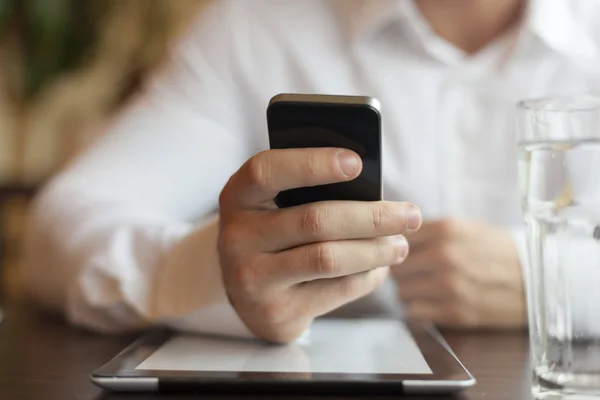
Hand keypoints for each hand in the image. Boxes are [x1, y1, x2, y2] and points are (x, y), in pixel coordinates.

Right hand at [218, 148, 421, 342]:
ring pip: (328, 258)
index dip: (312, 164)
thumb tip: (374, 193)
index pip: (268, 170)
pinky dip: (366, 277)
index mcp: (238, 196)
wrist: (248, 291)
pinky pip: (335, 290)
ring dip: (375, 250)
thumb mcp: (275, 204)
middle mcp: (237, 237)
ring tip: (401, 244)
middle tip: (411, 215)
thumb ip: (308, 191)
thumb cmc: (274, 231)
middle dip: (372, 216)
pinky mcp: (275, 311)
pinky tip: (379, 266)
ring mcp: (252, 278)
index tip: (357, 162)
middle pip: (314, 220)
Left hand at [392, 218, 525, 328]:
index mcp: (446, 229)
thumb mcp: (465, 227)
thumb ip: (429, 232)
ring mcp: (448, 285)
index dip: (396, 247)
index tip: (400, 253)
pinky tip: (431, 303)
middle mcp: (444, 255)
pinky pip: (414, 312)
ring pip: (401, 291)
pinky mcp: (454, 312)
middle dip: (401, 271)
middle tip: (413, 273)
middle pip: (396, 266)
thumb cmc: (497, 252)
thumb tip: (393, 238)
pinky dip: (418, 309)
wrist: (535, 279)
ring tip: (424, 288)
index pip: (396, 237)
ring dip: (408, 291)